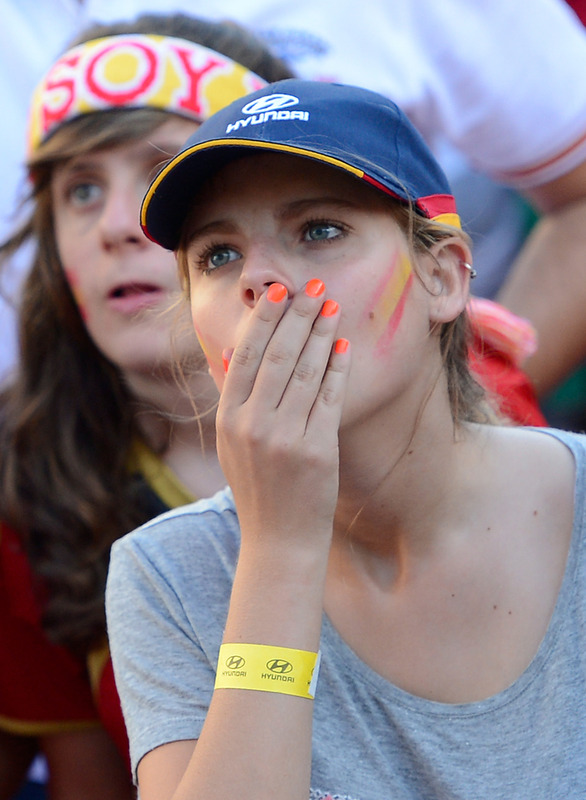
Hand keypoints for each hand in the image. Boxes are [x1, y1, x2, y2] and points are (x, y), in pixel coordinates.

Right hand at [216, 279, 350, 553]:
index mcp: (228, 420)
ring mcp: (285, 438)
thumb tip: (232, 351)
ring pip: (304, 370)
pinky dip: (337, 368)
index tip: (280, 292)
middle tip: (312, 287)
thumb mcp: (232, 446)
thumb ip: (233, 400)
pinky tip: (343, 345)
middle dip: (297, 315)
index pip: (246, 356)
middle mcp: (253, 425)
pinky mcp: (317, 450)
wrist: (279, 542)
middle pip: (276, 355)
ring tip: (331, 305)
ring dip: (320, 332)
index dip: (265, 320)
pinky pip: (329, 398)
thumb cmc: (258, 491)